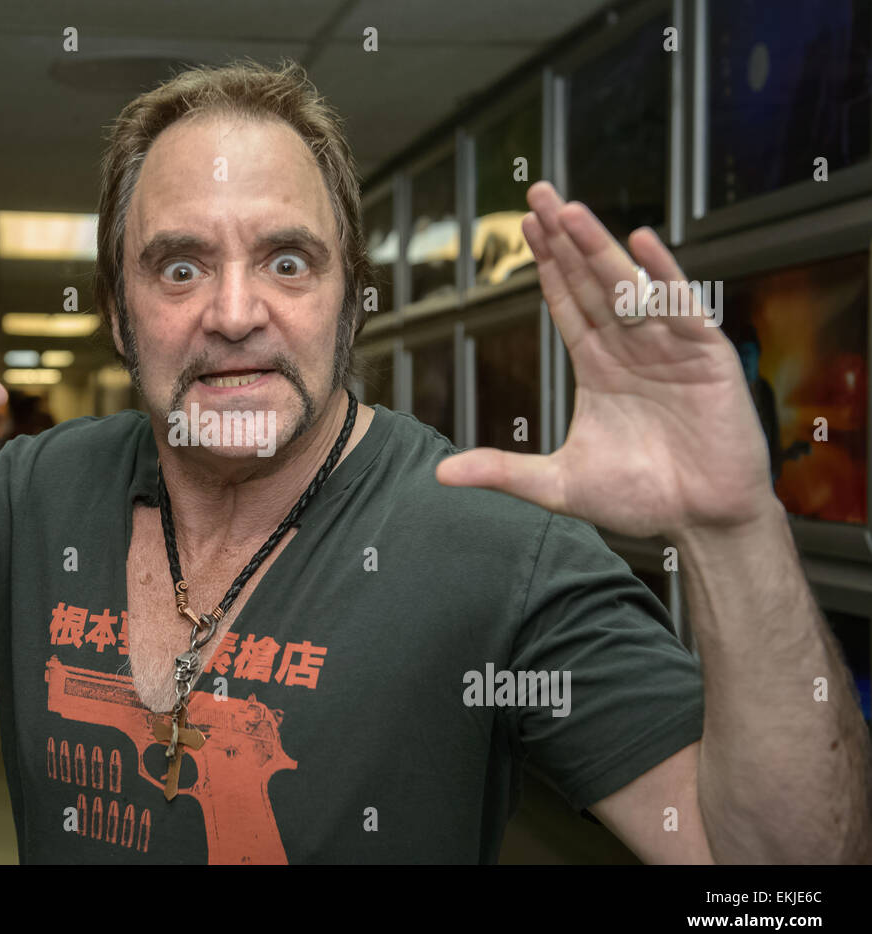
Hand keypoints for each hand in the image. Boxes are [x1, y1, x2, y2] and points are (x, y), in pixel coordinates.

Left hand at [436, 181, 775, 538]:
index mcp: (599, 366)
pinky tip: (641, 242)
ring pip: (628, 288)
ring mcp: (669, 348)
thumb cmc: (640, 499)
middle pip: (592, 282)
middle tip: (539, 194)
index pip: (567, 304)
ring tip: (570, 212)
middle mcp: (632, 348)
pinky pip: (682, 308)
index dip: (546, 266)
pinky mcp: (707, 357)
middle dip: (565, 239)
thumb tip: (442, 475)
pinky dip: (663, 276)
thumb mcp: (558, 485)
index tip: (525, 227)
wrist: (702, 522)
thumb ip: (503, 472)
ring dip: (599, 249)